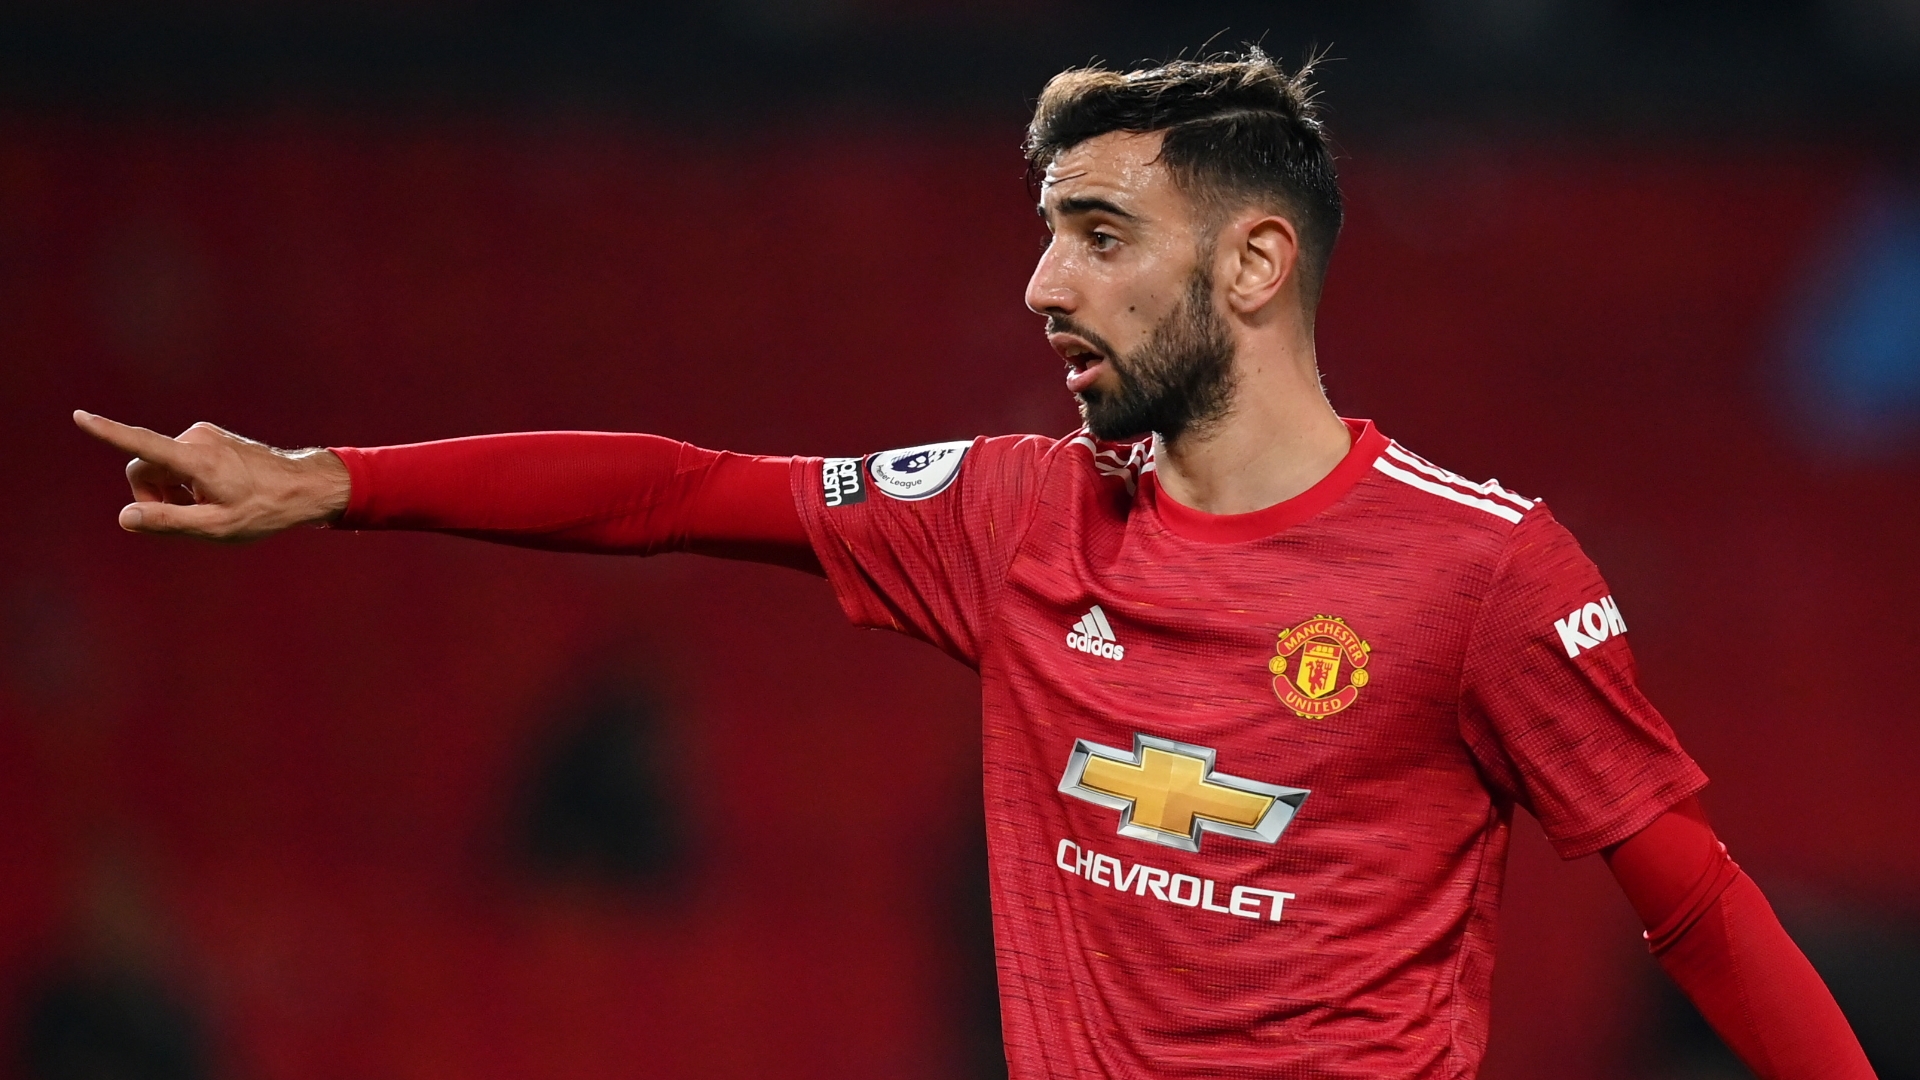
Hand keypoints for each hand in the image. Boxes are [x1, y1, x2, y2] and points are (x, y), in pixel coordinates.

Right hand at [73, 411, 351, 541]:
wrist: (303, 486)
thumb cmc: (263, 509)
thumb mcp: (217, 526)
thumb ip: (168, 522)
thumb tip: (126, 517)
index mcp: (196, 459)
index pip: (142, 444)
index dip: (108, 433)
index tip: (80, 416)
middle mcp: (196, 439)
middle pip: (143, 467)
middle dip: (152, 496)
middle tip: (186, 518)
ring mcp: (203, 435)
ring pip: (161, 467)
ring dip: (172, 491)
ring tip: (208, 506)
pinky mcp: (208, 438)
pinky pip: (178, 463)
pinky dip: (185, 482)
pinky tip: (215, 495)